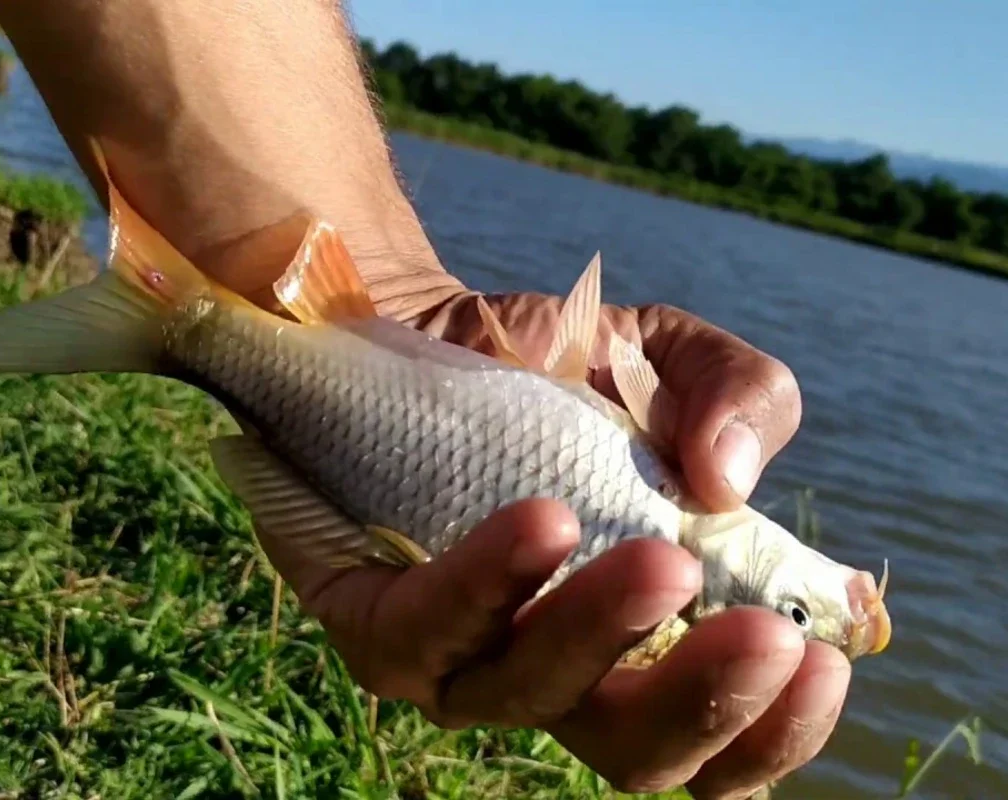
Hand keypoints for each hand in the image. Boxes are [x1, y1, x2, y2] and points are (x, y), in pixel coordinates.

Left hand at [257, 288, 850, 797]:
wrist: (422, 325)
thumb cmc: (552, 369)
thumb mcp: (668, 361)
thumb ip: (736, 396)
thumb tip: (728, 480)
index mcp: (631, 638)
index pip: (707, 742)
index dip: (770, 731)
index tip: (823, 663)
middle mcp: (543, 670)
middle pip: (627, 751)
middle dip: (703, 702)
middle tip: (765, 636)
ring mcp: (453, 657)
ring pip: (526, 694)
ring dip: (603, 633)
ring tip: (664, 560)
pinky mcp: (372, 619)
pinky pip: (424, 628)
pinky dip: (490, 583)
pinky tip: (546, 525)